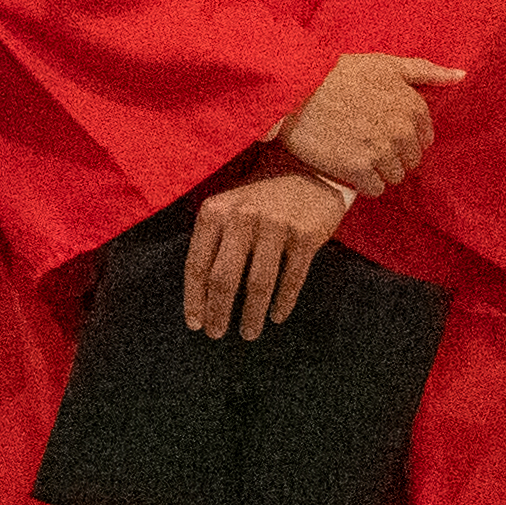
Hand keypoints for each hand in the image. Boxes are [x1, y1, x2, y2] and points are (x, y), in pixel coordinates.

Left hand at [188, 159, 351, 337]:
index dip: (194, 298)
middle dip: (218, 311)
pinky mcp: (305, 235)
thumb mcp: (229, 208)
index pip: (196, 264)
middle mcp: (241, 218)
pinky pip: (292, 278)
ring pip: (257, 283)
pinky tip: (277, 316)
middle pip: (223, 278)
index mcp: (214, 212)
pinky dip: (284, 301)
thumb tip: (202, 292)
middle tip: (216, 334)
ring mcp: (275, 226)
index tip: (195, 324)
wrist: (311, 170)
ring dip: (252, 314)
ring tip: (248, 333)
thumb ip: (214, 240)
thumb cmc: (262, 198)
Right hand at [279, 52, 462, 197]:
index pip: (423, 139)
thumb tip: (461, 76)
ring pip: (394, 176)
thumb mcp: (383, 64)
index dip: (401, 137)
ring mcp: (381, 151)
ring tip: (354, 154)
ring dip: (377, 171)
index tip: (379, 130)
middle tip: (364, 142)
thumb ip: (425, 71)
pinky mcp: (358, 168)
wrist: (292, 90)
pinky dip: (362, 182)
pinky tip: (347, 167)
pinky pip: (374, 188)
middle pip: (410, 160)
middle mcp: (402, 130)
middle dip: (391, 155)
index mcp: (413, 106)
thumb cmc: (335, 74)